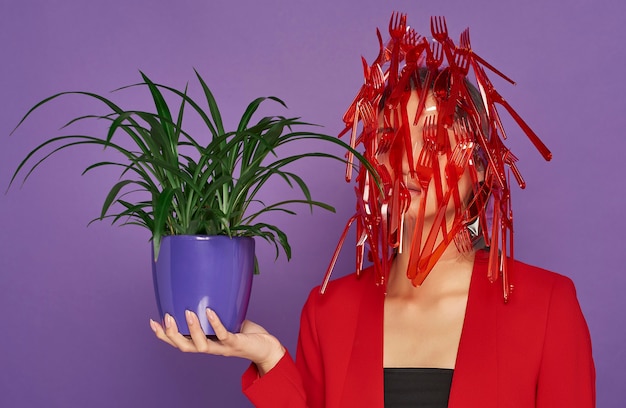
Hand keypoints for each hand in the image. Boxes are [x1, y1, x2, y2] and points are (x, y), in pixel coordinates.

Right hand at [149, 309, 284, 374]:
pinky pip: (223, 335)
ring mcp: (222, 347)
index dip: (164, 335)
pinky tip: (210, 311)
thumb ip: (215, 309)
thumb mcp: (227, 319)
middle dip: (172, 335)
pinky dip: (215, 323)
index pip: (179, 342)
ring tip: (187, 312)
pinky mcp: (235, 343)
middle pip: (184, 347)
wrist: (266, 347)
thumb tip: (204, 286)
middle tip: (166, 318)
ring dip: (192, 330)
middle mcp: (211, 348)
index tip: (152, 322)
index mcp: (205, 342)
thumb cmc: (246, 332)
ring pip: (201, 345)